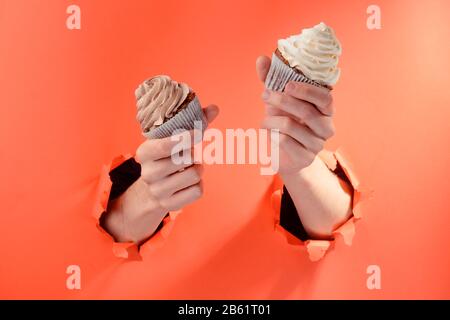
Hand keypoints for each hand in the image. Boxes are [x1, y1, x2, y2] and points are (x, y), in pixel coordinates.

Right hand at [102, 105, 218, 243]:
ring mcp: (158, 191)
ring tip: (189, 167)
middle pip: (185, 159)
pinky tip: (189, 182)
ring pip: (195, 175)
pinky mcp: (170, 205)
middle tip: (188, 155)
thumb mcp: (174, 138)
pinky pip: (198, 191)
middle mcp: (148, 173)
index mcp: (145, 153)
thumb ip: (194, 121)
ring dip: (198, 168)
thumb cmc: (168, 155)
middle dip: (193, 155)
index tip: (196, 133)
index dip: (184, 138)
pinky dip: (199, 184)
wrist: (154, 187)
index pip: (165, 145)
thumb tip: (215, 108)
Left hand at [256, 56, 334, 174]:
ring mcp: (317, 144)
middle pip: (306, 112)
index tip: (287, 85)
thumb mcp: (278, 99)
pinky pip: (285, 142)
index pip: (325, 98)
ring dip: (271, 120)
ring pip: (291, 126)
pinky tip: (271, 135)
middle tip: (264, 95)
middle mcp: (326, 127)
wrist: (284, 155)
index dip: (307, 91)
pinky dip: (272, 135)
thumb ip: (272, 79)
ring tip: (264, 121)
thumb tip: (261, 59)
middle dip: (281, 101)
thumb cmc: (284, 121)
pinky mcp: (305, 159)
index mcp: (326, 110)